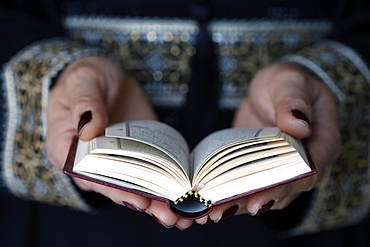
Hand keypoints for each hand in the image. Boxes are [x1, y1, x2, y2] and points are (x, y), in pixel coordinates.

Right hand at [46, 56, 192, 228]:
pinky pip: (146, 172)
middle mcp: (88, 162)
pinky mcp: (135, 155)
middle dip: (138, 200)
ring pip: (131, 186)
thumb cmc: (87, 78)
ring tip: (177, 211)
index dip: (109, 187)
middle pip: (111, 187)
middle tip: (165, 213)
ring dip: (154, 200)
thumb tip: (89, 129)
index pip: (85, 173)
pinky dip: (162, 185)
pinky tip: (180, 194)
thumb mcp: (84, 80)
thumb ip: (85, 103)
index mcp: (65, 148)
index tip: (133, 196)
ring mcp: (114, 160)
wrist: (107, 78)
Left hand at [196, 63, 340, 223]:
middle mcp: (306, 162)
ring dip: (239, 204)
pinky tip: (211, 203)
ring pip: (266, 193)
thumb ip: (293, 101)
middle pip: (285, 189)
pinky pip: (252, 187)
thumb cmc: (285, 84)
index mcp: (322, 141)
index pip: (309, 170)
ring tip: (213, 212)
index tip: (260, 197)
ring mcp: (283, 169)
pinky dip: (233, 196)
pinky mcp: (263, 170)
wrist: (270, 91)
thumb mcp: (289, 81)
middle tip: (225, 210)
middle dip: (254, 200)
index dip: (284, 186)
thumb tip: (299, 124)